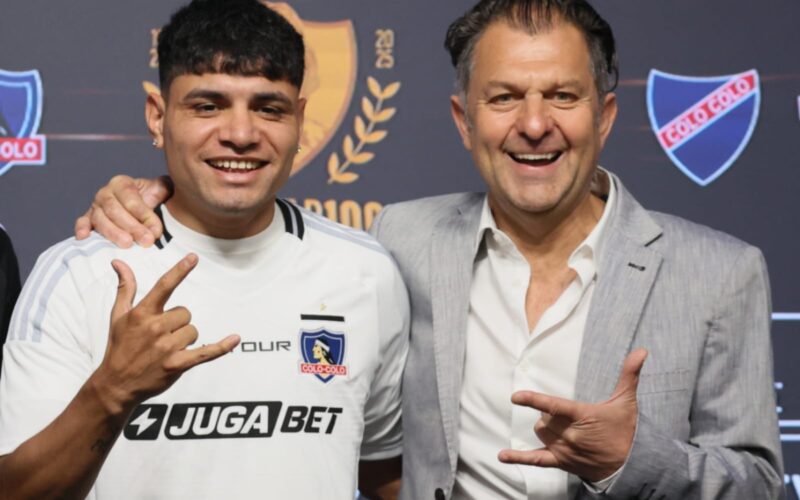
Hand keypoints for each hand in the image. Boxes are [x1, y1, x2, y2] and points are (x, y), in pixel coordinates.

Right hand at [75, 175, 172, 247]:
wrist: (145, 207)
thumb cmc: (154, 199)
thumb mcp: (162, 190)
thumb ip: (163, 189)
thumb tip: (163, 193)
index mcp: (122, 183)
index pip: (131, 199)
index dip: (143, 215)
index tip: (156, 230)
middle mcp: (105, 193)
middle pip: (115, 210)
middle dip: (132, 227)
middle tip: (146, 241)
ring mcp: (95, 207)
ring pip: (100, 219)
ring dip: (113, 233)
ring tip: (127, 244)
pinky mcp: (88, 220)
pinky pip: (82, 223)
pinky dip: (82, 229)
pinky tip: (85, 237)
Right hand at [92, 254, 239, 412]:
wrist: (116, 385)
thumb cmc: (119, 348)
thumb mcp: (118, 316)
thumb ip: (125, 288)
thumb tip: (119, 263)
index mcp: (142, 314)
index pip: (164, 286)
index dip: (180, 271)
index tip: (193, 258)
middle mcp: (155, 328)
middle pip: (185, 313)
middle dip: (177, 323)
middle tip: (160, 336)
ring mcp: (167, 347)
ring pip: (193, 331)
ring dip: (185, 339)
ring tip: (166, 350)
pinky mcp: (177, 365)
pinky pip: (206, 352)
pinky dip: (222, 347)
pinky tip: (235, 339)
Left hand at [498, 349, 647, 481]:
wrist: (631, 465)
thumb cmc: (627, 431)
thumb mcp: (627, 401)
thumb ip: (629, 375)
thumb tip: (641, 351)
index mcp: (582, 416)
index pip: (553, 406)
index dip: (533, 400)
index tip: (516, 397)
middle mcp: (570, 434)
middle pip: (544, 419)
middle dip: (548, 413)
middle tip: (564, 414)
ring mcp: (565, 450)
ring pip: (541, 433)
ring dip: (544, 427)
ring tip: (560, 426)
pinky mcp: (562, 462)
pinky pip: (537, 461)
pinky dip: (519, 458)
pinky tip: (502, 457)